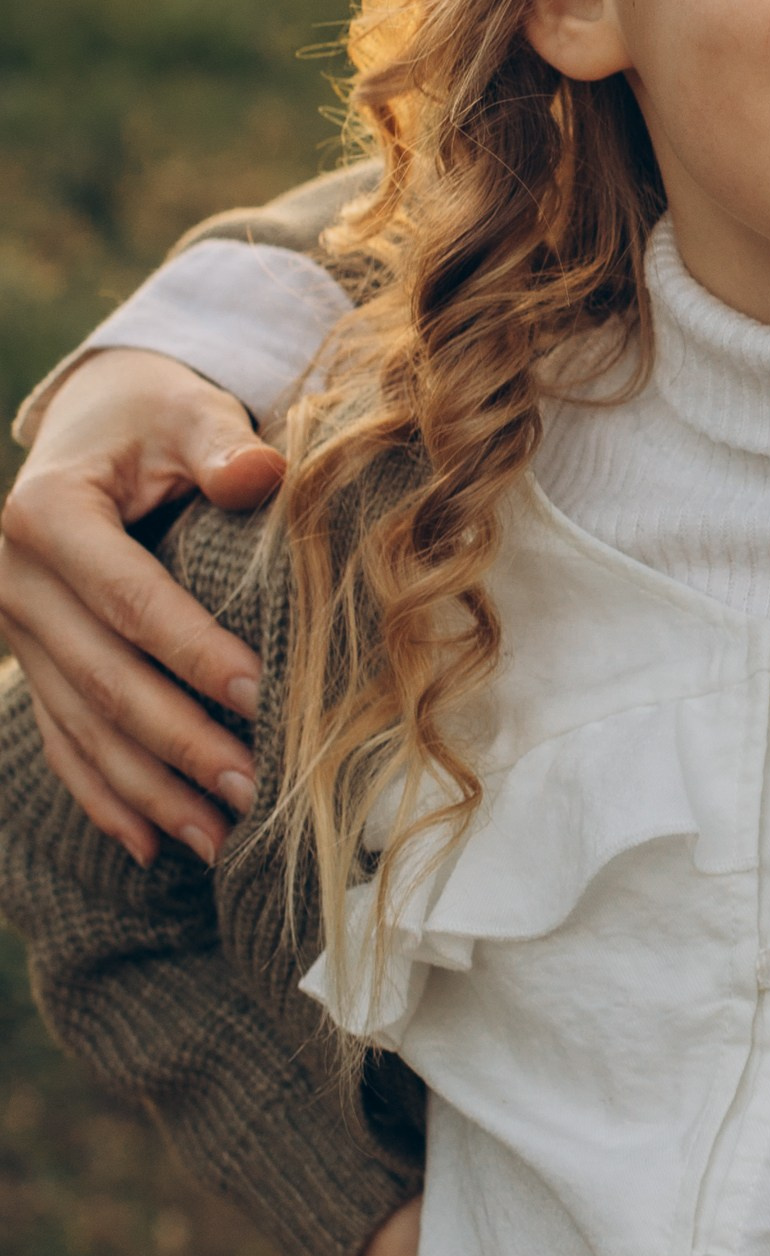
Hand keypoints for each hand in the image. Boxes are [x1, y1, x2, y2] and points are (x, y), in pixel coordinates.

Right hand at [0, 348, 284, 867]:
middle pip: (103, 678)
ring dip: (148, 791)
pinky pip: (62, 738)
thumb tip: (259, 472)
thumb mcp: (185, 409)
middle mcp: (15, 582)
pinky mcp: (32, 662)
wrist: (95, 421)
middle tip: (252, 790)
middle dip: (178, 742)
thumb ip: (220, 443)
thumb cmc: (153, 416)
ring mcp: (15, 631)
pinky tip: (153, 845)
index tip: (260, 694)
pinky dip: (105, 795)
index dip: (193, 650)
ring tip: (218, 842)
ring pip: (81, 725)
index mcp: (47, 515)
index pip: (129, 598)